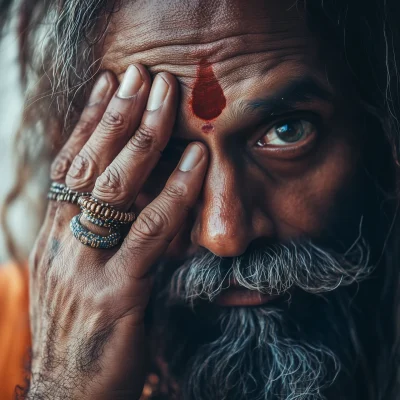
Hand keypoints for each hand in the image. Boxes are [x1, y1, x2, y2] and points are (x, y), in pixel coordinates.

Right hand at [28, 65, 207, 398]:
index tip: (110, 82)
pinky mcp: (116, 294)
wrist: (68, 389)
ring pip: (113, 187)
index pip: (70, 161)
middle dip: (118, 113)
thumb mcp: (79, 270)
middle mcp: (63, 239)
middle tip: (141, 74)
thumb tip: (125, 193)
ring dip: (143, 137)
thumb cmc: (80, 326)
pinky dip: (174, 194)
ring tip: (166, 98)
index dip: (90, 119)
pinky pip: (148, 233)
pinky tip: (196, 162)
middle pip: (90, 161)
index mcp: (56, 231)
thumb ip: (95, 232)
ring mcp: (85, 265)